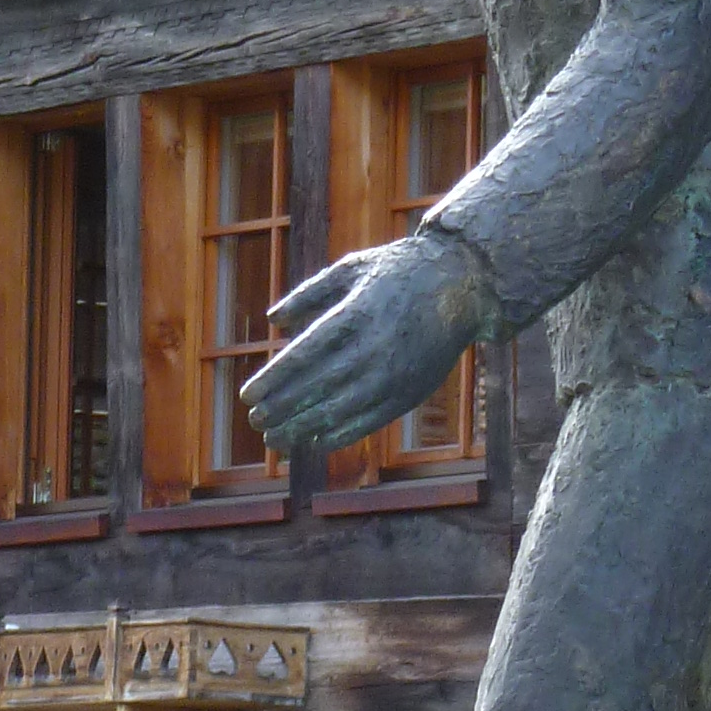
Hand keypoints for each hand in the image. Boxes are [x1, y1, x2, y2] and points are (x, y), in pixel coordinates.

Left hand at [246, 232, 490, 462]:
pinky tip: (314, 441)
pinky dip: (340, 435)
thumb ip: (310, 293)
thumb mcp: (352, 268)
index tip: (248, 395)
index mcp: (358, 313)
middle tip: (254, 421)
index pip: (306, 354)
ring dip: (304, 429)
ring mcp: (394, 374)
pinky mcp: (410, 393)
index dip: (275, 378)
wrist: (462, 284)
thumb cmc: (399, 271)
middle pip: (319, 386)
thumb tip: (274, 321)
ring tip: (275, 439)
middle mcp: (375, 348)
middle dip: (283, 407)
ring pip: (341, 410)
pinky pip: (369, 421)